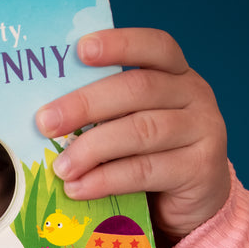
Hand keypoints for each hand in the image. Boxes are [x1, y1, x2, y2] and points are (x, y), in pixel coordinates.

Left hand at [35, 28, 229, 238]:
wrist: (192, 204)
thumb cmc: (151, 156)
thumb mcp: (132, 125)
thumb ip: (106, 113)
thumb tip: (46, 117)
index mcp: (176, 74)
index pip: (155, 46)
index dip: (119, 44)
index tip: (80, 49)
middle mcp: (195, 95)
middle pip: (138, 89)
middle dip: (86, 104)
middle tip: (45, 122)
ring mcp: (203, 130)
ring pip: (141, 131)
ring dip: (92, 149)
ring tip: (61, 168)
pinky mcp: (199, 169)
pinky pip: (145, 170)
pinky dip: (106, 180)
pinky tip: (79, 188)